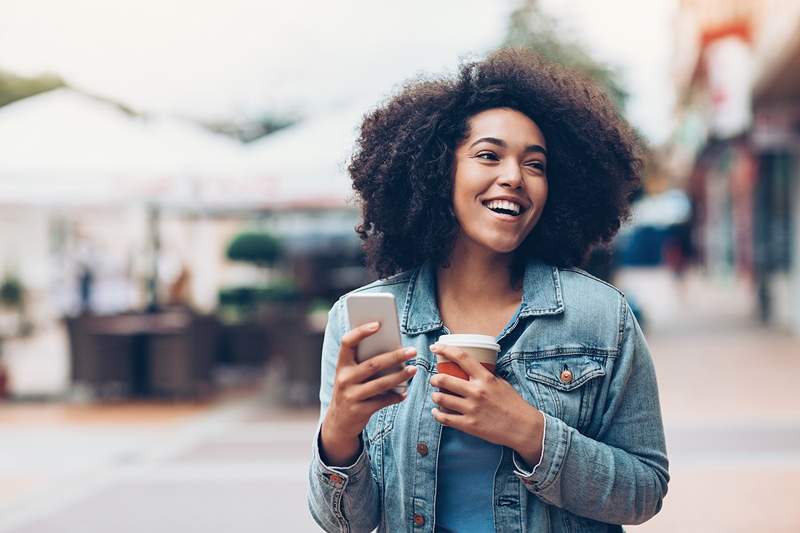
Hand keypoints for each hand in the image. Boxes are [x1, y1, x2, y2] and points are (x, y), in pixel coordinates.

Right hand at [320, 321, 416, 465]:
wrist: (338, 422)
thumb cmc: (351, 390)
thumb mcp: (351, 375)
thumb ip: (365, 362)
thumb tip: (394, 348)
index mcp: (341, 365)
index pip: (347, 342)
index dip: (361, 332)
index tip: (378, 324)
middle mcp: (344, 379)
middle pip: (373, 364)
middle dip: (395, 356)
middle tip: (412, 350)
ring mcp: (351, 396)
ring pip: (381, 383)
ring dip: (400, 376)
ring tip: (414, 369)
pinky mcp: (360, 411)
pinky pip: (383, 401)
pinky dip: (396, 396)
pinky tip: (405, 392)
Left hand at [429, 344, 543, 466]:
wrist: (523, 428)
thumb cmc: (513, 404)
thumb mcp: (501, 383)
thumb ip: (485, 376)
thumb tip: (472, 369)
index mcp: (485, 378)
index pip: (461, 358)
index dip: (445, 350)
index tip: (435, 348)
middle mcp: (476, 392)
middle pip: (444, 379)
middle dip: (434, 378)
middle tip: (434, 379)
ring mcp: (471, 409)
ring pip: (441, 398)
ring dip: (435, 396)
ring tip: (436, 395)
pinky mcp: (469, 425)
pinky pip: (445, 418)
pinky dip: (437, 414)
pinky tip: (436, 411)